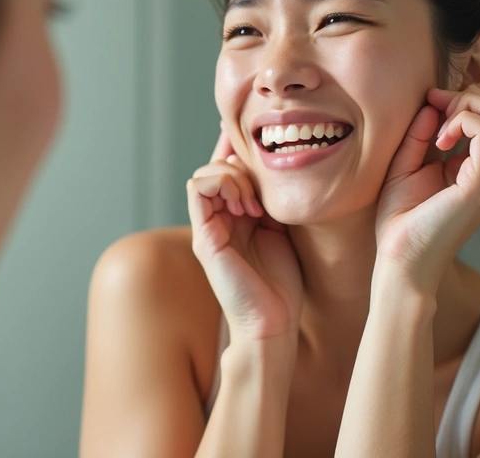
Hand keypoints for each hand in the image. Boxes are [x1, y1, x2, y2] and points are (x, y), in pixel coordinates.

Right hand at [187, 130, 303, 342]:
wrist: (274, 322)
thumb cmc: (281, 284)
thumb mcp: (281, 229)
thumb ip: (271, 201)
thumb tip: (270, 168)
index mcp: (233, 219)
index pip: (227, 171)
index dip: (241, 156)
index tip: (265, 157)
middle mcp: (216, 221)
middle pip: (216, 167)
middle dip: (241, 166)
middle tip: (263, 193)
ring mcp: (207, 228)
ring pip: (204, 173)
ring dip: (232, 176)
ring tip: (254, 203)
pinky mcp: (204, 237)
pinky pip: (197, 189)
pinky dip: (221, 183)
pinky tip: (245, 206)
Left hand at [375, 86, 479, 294]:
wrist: (400, 261)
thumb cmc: (402, 221)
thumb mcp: (408, 165)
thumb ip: (422, 134)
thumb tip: (433, 103)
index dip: (463, 100)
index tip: (430, 102)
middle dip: (467, 98)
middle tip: (435, 110)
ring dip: (464, 108)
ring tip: (437, 131)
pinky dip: (460, 123)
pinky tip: (439, 143)